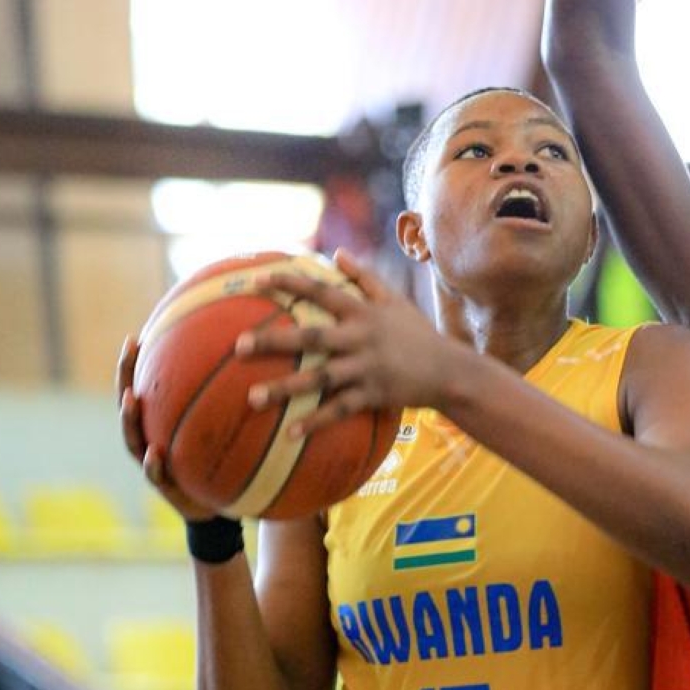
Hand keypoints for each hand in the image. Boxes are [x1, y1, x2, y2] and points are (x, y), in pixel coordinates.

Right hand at [115, 335, 214, 521]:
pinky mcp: (164, 487)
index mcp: (163, 422)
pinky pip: (155, 475)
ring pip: (133, 437)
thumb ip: (231, 402)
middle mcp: (152, 438)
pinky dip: (152, 464)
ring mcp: (153, 462)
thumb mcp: (228, 430)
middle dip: (125, 378)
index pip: (145, 387)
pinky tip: (154, 454)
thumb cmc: (223, 461)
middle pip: (130, 405)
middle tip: (128, 354)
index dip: (137, 364)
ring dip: (130, 418)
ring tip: (130, 399)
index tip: (137, 336)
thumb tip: (251, 363)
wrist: (221, 505)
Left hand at [236, 250, 459, 437]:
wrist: (449, 372)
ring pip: (319, 379)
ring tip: (252, 397)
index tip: (257, 278)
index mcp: (363, 312)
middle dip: (274, 340)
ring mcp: (366, 369)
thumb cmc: (418, 334)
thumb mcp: (395, 301)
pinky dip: (314, 423)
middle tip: (240, 346)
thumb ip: (365, 278)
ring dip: (284, 389)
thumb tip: (337, 254)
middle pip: (311, 337)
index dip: (290, 283)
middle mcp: (361, 338)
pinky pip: (338, 411)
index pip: (321, 292)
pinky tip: (289, 434)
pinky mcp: (373, 396)